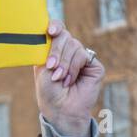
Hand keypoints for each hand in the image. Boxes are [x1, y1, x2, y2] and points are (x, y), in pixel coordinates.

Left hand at [34, 20, 103, 136]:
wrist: (60, 109)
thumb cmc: (49, 91)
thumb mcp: (42, 67)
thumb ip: (48, 48)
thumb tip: (52, 30)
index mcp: (54, 49)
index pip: (57, 29)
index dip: (55, 26)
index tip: (51, 31)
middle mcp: (69, 51)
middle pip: (64, 35)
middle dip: (56, 50)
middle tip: (51, 67)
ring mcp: (82, 57)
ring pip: (74, 45)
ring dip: (64, 63)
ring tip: (60, 78)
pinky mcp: (94, 65)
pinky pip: (83, 55)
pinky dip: (74, 67)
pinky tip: (70, 80)